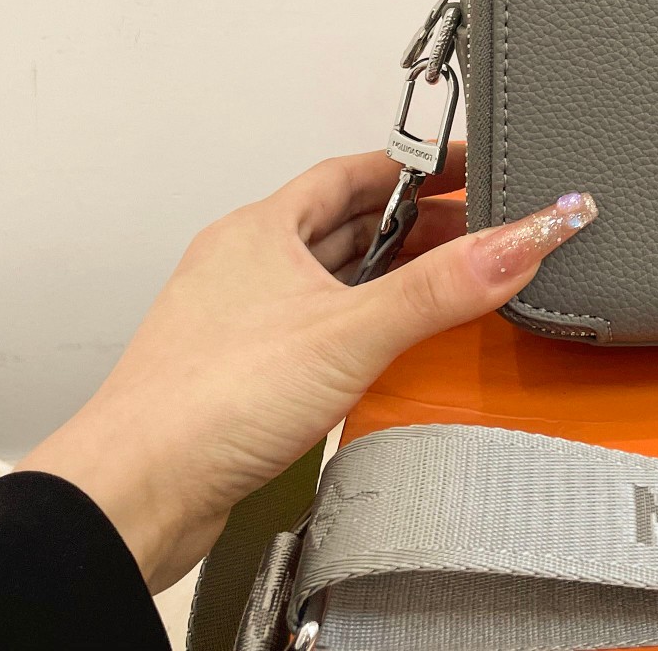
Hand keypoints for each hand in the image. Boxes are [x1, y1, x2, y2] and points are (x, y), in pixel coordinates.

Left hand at [18, 150, 595, 590]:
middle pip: (344, 223)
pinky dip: (360, 323)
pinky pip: (315, 326)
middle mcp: (246, 266)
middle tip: (475, 227)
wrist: (136, 492)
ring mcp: (240, 320)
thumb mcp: (349, 331)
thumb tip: (521, 238)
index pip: (351, 172)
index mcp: (261, 231)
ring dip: (386, 274)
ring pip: (328, 276)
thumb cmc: (203, 403)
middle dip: (414, 223)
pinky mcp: (243, 373)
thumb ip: (441, 288)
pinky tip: (386, 346)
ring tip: (443, 278)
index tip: (463, 166)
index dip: (414, 167)